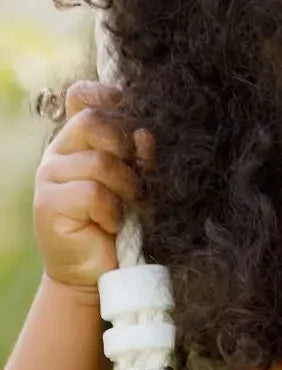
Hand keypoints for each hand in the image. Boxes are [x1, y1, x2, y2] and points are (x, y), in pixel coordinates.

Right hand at [33, 81, 152, 293]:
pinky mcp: (49, 203)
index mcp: (80, 142)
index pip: (81, 98)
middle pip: (94, 122)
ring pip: (99, 162)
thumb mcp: (139, 191)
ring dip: (127, 189)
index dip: (106, 95)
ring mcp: (50, 176)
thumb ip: (142, 163)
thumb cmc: (121, 231)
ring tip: (128, 212)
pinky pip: (92, 193)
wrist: (97, 274)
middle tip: (136, 183)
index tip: (129, 111)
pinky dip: (112, 212)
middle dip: (125, 149)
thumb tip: (144, 135)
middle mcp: (61, 152)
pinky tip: (111, 227)